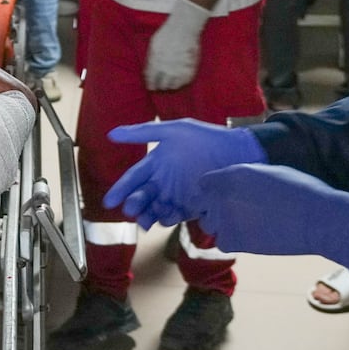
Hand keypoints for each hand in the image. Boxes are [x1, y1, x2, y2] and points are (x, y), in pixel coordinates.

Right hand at [104, 118, 266, 226]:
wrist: (240, 153)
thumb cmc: (207, 138)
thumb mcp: (174, 131)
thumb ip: (143, 132)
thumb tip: (111, 134)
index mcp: (157, 162)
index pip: (134, 178)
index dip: (120, 190)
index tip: (109, 202)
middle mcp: (165, 181)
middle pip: (142, 196)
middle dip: (134, 204)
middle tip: (130, 209)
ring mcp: (178, 194)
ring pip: (155, 209)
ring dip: (147, 215)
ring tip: (145, 218)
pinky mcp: (194, 206)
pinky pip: (176, 215)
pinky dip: (168, 218)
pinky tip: (166, 217)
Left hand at [143, 0, 208, 90]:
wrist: (183, 29)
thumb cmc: (167, 34)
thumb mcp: (153, 46)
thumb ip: (151, 59)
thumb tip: (149, 71)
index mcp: (155, 62)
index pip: (151, 79)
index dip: (151, 85)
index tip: (151, 88)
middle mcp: (166, 68)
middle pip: (162, 85)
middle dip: (160, 86)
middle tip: (160, 86)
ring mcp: (179, 69)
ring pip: (173, 86)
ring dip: (170, 86)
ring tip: (170, 85)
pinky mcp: (190, 68)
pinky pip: (185, 81)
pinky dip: (182, 83)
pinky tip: (179, 81)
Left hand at [195, 164, 348, 273]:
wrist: (318, 218)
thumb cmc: (302, 191)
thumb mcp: (268, 172)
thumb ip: (243, 177)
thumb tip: (235, 183)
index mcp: (231, 174)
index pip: (203, 183)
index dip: (211, 192)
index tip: (221, 198)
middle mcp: (221, 195)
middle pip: (200, 204)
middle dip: (211, 209)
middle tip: (231, 215)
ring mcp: (224, 219)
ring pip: (209, 225)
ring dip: (221, 226)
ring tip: (245, 226)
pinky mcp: (233, 241)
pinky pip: (222, 243)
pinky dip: (233, 242)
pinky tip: (252, 238)